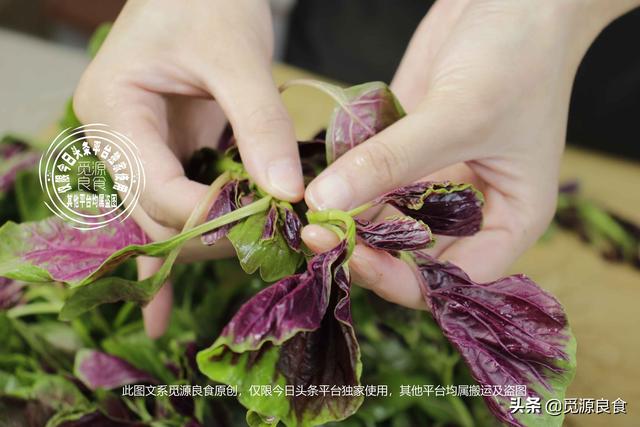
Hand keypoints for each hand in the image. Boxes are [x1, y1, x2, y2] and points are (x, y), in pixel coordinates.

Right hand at [73, 0, 303, 336]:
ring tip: (255, 261)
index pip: (154, 187)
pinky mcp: (164, 157)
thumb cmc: (209, 0)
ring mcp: (137, 153)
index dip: (209, 214)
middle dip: (214, 234)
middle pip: (157, 214)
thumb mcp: (237, 56)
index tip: (268, 221)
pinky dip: (170, 256)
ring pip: (164, 221)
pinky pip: (165, 213)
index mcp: (113, 109)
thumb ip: (261, 125)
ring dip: (207, 244)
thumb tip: (286, 195)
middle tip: (278, 241)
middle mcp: (115, 140)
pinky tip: (161, 312)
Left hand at [303, 0, 628, 308]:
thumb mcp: (459, 115)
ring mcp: (434, 179)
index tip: (357, 259)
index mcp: (508, 220)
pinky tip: (316, 182)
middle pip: (412, 254)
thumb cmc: (517, 58)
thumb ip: (392, 163)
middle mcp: (469, 209)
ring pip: (385, 219)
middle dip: (366, 250)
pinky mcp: (405, 150)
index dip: (406, 280)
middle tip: (318, 236)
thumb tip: (325, 204)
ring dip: (347, 219)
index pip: (454, 278)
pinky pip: (370, 180)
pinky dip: (345, 184)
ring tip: (308, 211)